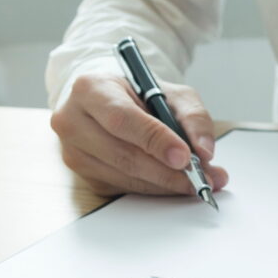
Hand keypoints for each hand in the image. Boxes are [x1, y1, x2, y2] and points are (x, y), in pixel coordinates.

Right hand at [50, 71, 227, 196]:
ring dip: (165, 184)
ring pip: (124, 177)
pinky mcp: (84, 175)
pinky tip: (174, 183)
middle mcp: (73, 121)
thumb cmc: (137, 94)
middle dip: (167, 171)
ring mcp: (74, 152)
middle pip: (123, 154)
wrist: (108, 101)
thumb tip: (204, 152)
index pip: (122, 119)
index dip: (155, 140)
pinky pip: (123, 188)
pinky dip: (154, 189)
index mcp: (90, 89)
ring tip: (198, 182)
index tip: (185, 157)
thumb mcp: (171, 92)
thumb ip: (193, 116)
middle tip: (202, 178)